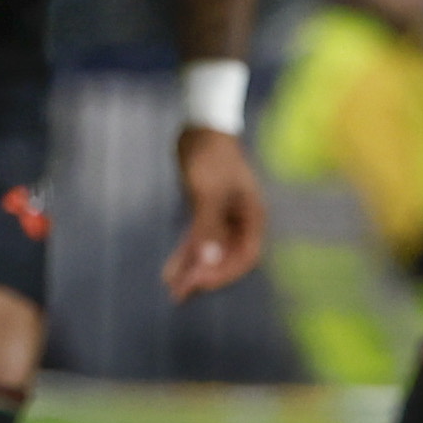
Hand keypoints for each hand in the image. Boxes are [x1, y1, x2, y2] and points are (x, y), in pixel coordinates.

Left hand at [163, 125, 267, 297]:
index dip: (224, 272)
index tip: (200, 281)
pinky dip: (186, 255)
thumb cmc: (211, 157)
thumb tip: (206, 260)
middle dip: (205, 276)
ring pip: (210, 252)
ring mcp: (223, 217)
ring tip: (173, 289)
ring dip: (193, 270)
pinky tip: (171, 270)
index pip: (245, 256)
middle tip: (180, 294)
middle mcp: (240, 221)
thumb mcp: (208, 192)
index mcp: (252, 216)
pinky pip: (198, 240)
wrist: (200, 128)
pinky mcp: (206, 212)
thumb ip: (209, 227)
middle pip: (226, 258)